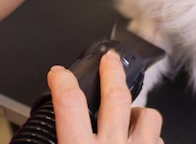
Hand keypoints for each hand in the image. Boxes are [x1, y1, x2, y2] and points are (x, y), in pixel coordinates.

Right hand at [48, 51, 163, 142]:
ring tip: (129, 115)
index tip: (59, 73)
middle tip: (109, 58)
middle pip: (116, 97)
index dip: (63, 82)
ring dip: (138, 112)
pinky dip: (150, 136)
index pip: (70, 104)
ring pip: (147, 115)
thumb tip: (37, 134)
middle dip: (112, 72)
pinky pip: (158, 138)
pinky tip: (140, 140)